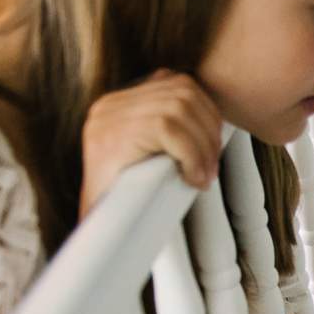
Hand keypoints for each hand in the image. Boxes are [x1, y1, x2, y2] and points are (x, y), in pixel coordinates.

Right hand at [80, 70, 223, 215]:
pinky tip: (191, 178)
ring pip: (179, 110)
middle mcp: (111, 105)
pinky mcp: (112, 136)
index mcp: (121, 104)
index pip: (176, 84)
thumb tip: (215, 124)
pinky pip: (169, 129)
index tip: (213, 148)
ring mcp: (108, 118)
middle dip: (209, 130)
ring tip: (203, 176)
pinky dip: (191, 155)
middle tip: (212, 166)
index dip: (207, 113)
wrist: (97, 229)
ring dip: (203, 146)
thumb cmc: (132, 200)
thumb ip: (174, 133)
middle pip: (183, 92)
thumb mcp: (155, 157)